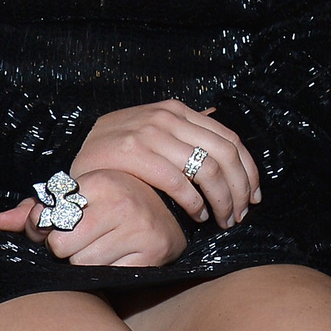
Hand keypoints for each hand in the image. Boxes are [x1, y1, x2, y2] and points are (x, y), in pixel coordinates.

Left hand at [0, 169, 185, 267]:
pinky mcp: (151, 255)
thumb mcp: (78, 198)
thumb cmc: (113, 204)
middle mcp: (121, 201)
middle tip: (85, 239)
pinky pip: (107, 277)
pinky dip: (107, 273)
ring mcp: (139, 228)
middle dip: (67, 249)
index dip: (49, 230)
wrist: (170, 214)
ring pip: (82, 265)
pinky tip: (118, 257)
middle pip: (61, 247)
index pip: (49, 221)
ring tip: (103, 247)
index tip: (63, 226)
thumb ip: (36, 210)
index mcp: (99, 181)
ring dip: (87, 263)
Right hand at [71, 100, 259, 227]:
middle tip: (239, 215)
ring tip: (221, 219)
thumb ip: (183, 126)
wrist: (77, 153)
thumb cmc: (120, 148)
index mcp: (177, 110)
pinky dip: (194, 202)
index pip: (229, 139)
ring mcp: (151, 133)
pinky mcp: (134, 152)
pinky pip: (178, 181)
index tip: (253, 195)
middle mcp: (167, 117)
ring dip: (221, 201)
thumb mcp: (152, 126)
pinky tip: (196, 215)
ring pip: (207, 170)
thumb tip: (215, 116)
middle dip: (239, 189)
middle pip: (224, 155)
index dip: (248, 170)